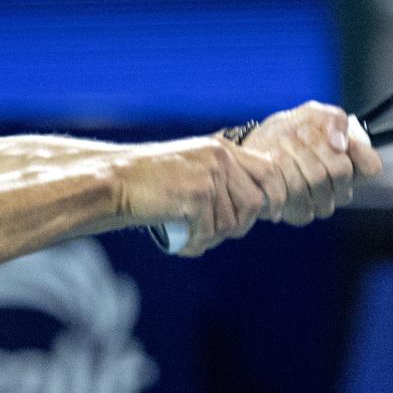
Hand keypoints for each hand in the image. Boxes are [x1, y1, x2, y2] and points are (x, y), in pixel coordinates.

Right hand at [111, 135, 289, 256]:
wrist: (116, 181)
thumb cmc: (150, 181)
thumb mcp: (192, 167)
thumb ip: (222, 177)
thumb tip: (257, 206)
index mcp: (222, 148)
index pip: (268, 169)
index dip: (276, 195)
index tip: (273, 214)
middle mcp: (220, 158)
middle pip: (254, 202)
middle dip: (239, 225)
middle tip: (215, 234)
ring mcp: (210, 176)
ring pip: (232, 222)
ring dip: (213, 238)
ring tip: (192, 236)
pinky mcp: (198, 196)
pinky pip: (209, 232)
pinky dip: (196, 244)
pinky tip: (182, 243)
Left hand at [241, 102, 382, 224]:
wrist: (254, 149)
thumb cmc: (288, 133)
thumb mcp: (312, 115)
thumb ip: (333, 119)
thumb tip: (340, 142)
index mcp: (353, 168)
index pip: (370, 166)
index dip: (352, 147)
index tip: (329, 132)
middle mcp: (342, 190)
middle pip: (341, 170)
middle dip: (316, 144)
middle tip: (300, 132)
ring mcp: (322, 204)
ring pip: (318, 179)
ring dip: (297, 153)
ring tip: (284, 142)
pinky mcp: (300, 214)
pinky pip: (296, 191)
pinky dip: (282, 168)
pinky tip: (274, 160)